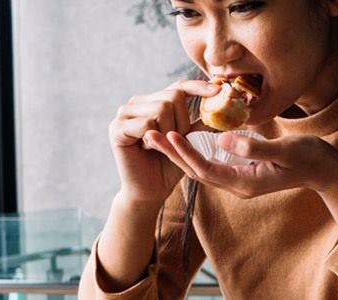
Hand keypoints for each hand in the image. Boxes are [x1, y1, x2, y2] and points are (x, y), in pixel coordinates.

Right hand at [108, 80, 219, 205]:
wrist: (150, 191)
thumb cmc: (170, 165)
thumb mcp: (190, 141)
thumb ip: (199, 122)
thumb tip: (220, 104)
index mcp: (154, 102)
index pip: (179, 86)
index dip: (199, 87)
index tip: (218, 90)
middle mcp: (137, 103)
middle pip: (173, 95)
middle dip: (183, 121)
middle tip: (174, 140)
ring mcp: (124, 113)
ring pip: (162, 108)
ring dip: (169, 131)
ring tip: (159, 145)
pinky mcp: (117, 128)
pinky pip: (147, 123)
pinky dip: (154, 138)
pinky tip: (147, 148)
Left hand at [145, 131, 337, 197]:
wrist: (326, 171)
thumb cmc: (309, 158)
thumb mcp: (284, 150)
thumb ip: (253, 146)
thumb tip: (222, 139)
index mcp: (245, 183)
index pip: (207, 169)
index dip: (186, 153)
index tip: (168, 135)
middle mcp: (238, 185)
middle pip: (197, 171)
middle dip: (173, 154)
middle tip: (148, 134)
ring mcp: (241, 179)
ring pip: (202, 167)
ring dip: (180, 152)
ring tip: (158, 135)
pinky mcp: (244, 171)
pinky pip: (214, 162)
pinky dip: (196, 150)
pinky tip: (185, 137)